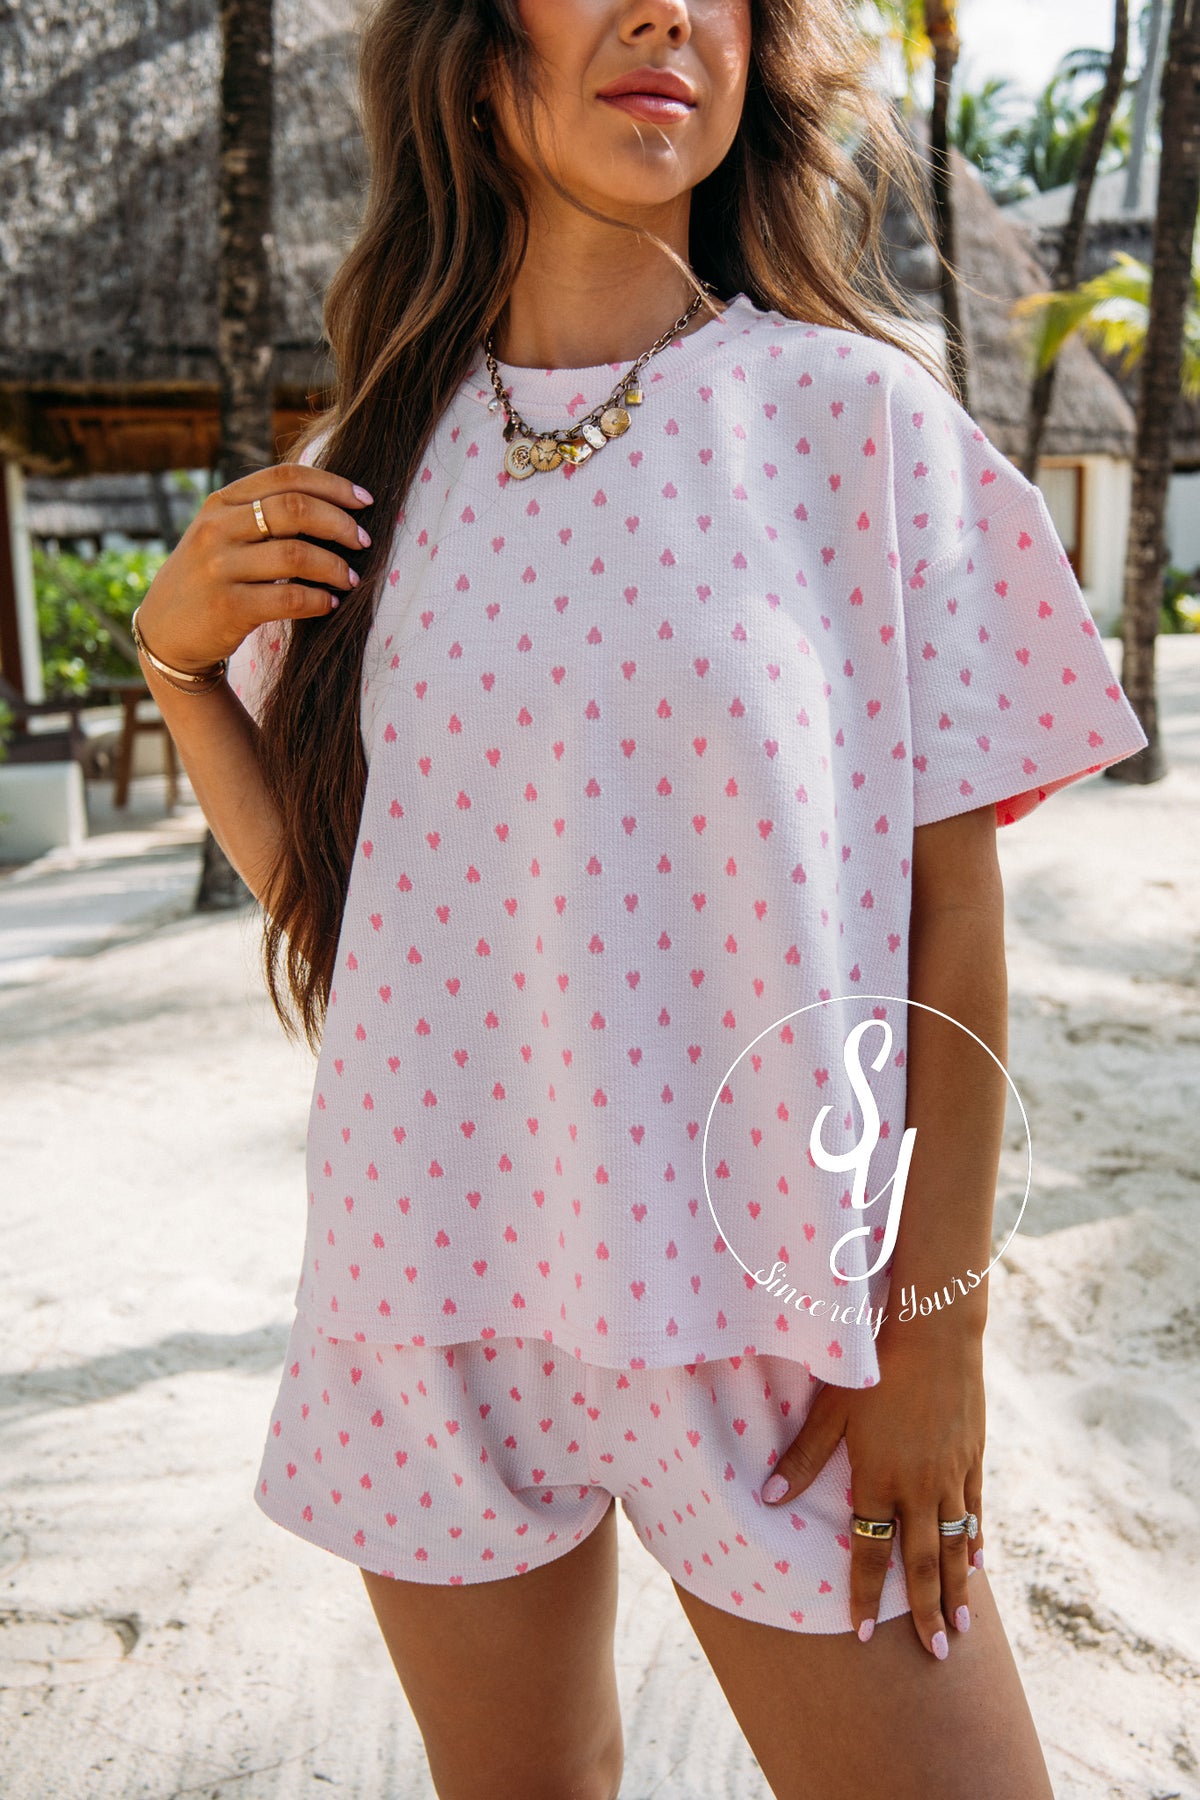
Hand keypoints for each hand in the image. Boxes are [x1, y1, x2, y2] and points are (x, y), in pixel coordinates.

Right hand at [135, 464, 374, 673]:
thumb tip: (333, 505)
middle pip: (295, 509)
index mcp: (221, 502)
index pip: (286, 476)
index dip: (332, 485)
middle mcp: (217, 529)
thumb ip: (261, 514)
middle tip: (363, 542)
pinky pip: (288, 598)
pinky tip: (330, 603)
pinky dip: (318, 600)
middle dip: (340, 524)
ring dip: (334, 567)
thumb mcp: (222, 534)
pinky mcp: (227, 607)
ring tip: (350, 579)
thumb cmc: (210, 578)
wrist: (165, 632)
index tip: (364, 501)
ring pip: (296, 555)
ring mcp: (219, 568)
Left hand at [761, 1328, 985, 1656]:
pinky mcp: (973, 1458)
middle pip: (922, 1563)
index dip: (864, 1593)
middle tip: (936, 1655)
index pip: (870, 1550)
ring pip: (954, 1546)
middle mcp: (919, 1487)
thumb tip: (767, 1498)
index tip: (862, 1632)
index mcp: (881, 1480)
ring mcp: (952, 1475)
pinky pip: (975, 1512)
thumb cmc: (874, 1368)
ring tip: (962, 1629)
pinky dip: (975, 1542)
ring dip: (957, 1590)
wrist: (935, 1335)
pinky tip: (977, 1565)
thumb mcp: (831, 1410)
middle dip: (926, 1612)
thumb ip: (804, 1459)